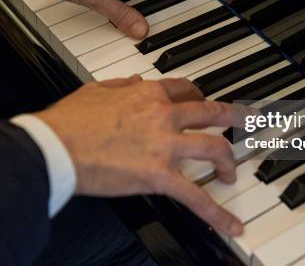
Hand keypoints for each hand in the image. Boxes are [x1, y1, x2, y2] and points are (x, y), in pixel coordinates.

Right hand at [34, 75, 248, 236]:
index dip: (200, 96)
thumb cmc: (70, 120)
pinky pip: (195, 196)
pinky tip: (231, 225)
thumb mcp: (96, 89)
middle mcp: (163, 115)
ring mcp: (164, 145)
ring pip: (213, 148)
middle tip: (249, 121)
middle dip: (236, 117)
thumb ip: (121, 84)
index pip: (187, 90)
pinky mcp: (159, 176)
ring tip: (231, 173)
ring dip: (228, 161)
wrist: (55, 146)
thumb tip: (134, 80)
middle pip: (212, 112)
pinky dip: (217, 213)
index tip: (205, 101)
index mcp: (148, 93)